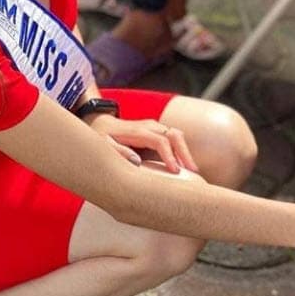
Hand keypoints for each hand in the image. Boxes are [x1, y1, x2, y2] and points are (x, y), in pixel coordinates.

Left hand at [84, 114, 198, 174]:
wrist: (101, 124)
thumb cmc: (101, 137)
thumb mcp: (103, 145)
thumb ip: (119, 152)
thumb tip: (137, 162)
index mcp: (138, 131)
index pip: (160, 141)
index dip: (169, 155)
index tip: (176, 171)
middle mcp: (150, 126)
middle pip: (174, 135)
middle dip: (185, 152)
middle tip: (193, 172)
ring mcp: (155, 128)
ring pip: (177, 135)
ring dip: (185, 151)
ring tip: (192, 171)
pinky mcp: (157, 132)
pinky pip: (174, 139)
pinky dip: (181, 150)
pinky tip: (184, 166)